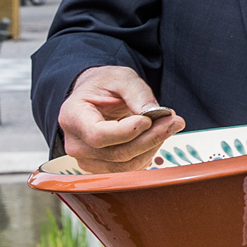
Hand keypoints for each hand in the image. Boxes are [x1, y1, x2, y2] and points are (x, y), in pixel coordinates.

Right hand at [59, 65, 182, 171]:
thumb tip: (153, 113)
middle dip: (150, 137)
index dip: (126, 132)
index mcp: (73, 117)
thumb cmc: (105, 86)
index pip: (98, 135)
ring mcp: (87, 160)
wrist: (96, 97)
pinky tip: (156, 136)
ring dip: (153, 146)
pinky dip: (148, 153)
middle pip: (116, 153)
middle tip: (173, 120)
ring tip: (169, 124)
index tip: (148, 119)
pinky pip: (130, 168)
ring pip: (126, 164)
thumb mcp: (121, 77)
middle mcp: (76, 144)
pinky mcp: (102, 169)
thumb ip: (136, 92)